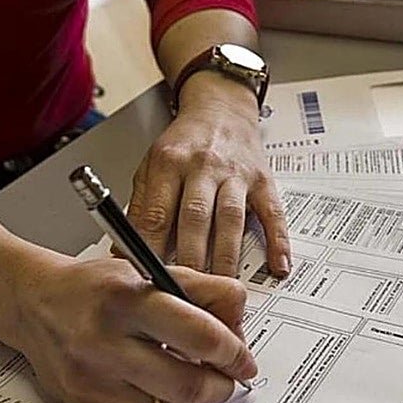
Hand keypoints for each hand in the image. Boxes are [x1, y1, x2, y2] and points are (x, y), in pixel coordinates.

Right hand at [14, 256, 255, 402]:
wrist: (35, 303)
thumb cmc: (100, 286)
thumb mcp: (153, 270)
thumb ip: (206, 292)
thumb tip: (239, 331)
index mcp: (128, 297)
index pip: (201, 335)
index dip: (234, 353)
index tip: (243, 360)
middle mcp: (104, 340)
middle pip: (189, 386)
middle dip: (221, 388)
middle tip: (228, 380)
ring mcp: (91, 379)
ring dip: (195, 402)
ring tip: (194, 381)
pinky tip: (155, 383)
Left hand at [125, 72, 290, 277]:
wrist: (222, 107)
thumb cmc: (185, 143)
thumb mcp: (152, 165)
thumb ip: (142, 207)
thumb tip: (124, 252)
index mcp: (170, 162)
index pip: (158, 213)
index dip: (151, 250)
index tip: (147, 280)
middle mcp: (203, 166)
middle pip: (195, 218)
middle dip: (190, 260)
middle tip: (186, 295)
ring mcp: (236, 174)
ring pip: (231, 220)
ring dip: (226, 258)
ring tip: (221, 289)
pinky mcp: (263, 181)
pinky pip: (272, 214)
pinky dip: (278, 242)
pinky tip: (279, 267)